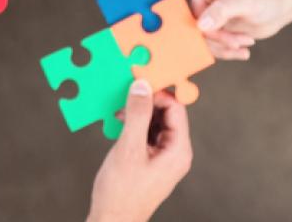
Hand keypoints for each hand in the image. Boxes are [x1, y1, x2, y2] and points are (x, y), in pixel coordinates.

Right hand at [87, 81, 191, 221]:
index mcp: (179, 150)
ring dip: (138, 113)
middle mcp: (175, 153)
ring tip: (118, 110)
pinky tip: (118, 123)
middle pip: (166, 114)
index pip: (176, 109)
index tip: (138, 83)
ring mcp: (163, 158)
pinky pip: (147, 135)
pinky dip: (134, 126)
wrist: (113, 221)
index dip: (158, 93)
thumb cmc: (122, 193)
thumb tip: (142, 87)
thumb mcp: (129, 148)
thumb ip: (137, 115)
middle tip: (125, 94)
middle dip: (146, 102)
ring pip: (155, 123)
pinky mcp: (151, 161)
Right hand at [189, 0, 291, 60]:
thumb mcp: (246, 1)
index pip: (193, 16)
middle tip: (240, 43)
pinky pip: (211, 44)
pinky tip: (243, 51)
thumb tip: (201, 25)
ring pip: (203, 40)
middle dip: (219, 41)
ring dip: (224, 47)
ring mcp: (205, 13)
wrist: (280, 4)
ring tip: (246, 42)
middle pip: (196, 30)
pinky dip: (226, 51)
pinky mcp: (213, 26)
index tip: (231, 40)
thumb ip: (222, 10)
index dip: (210, 33)